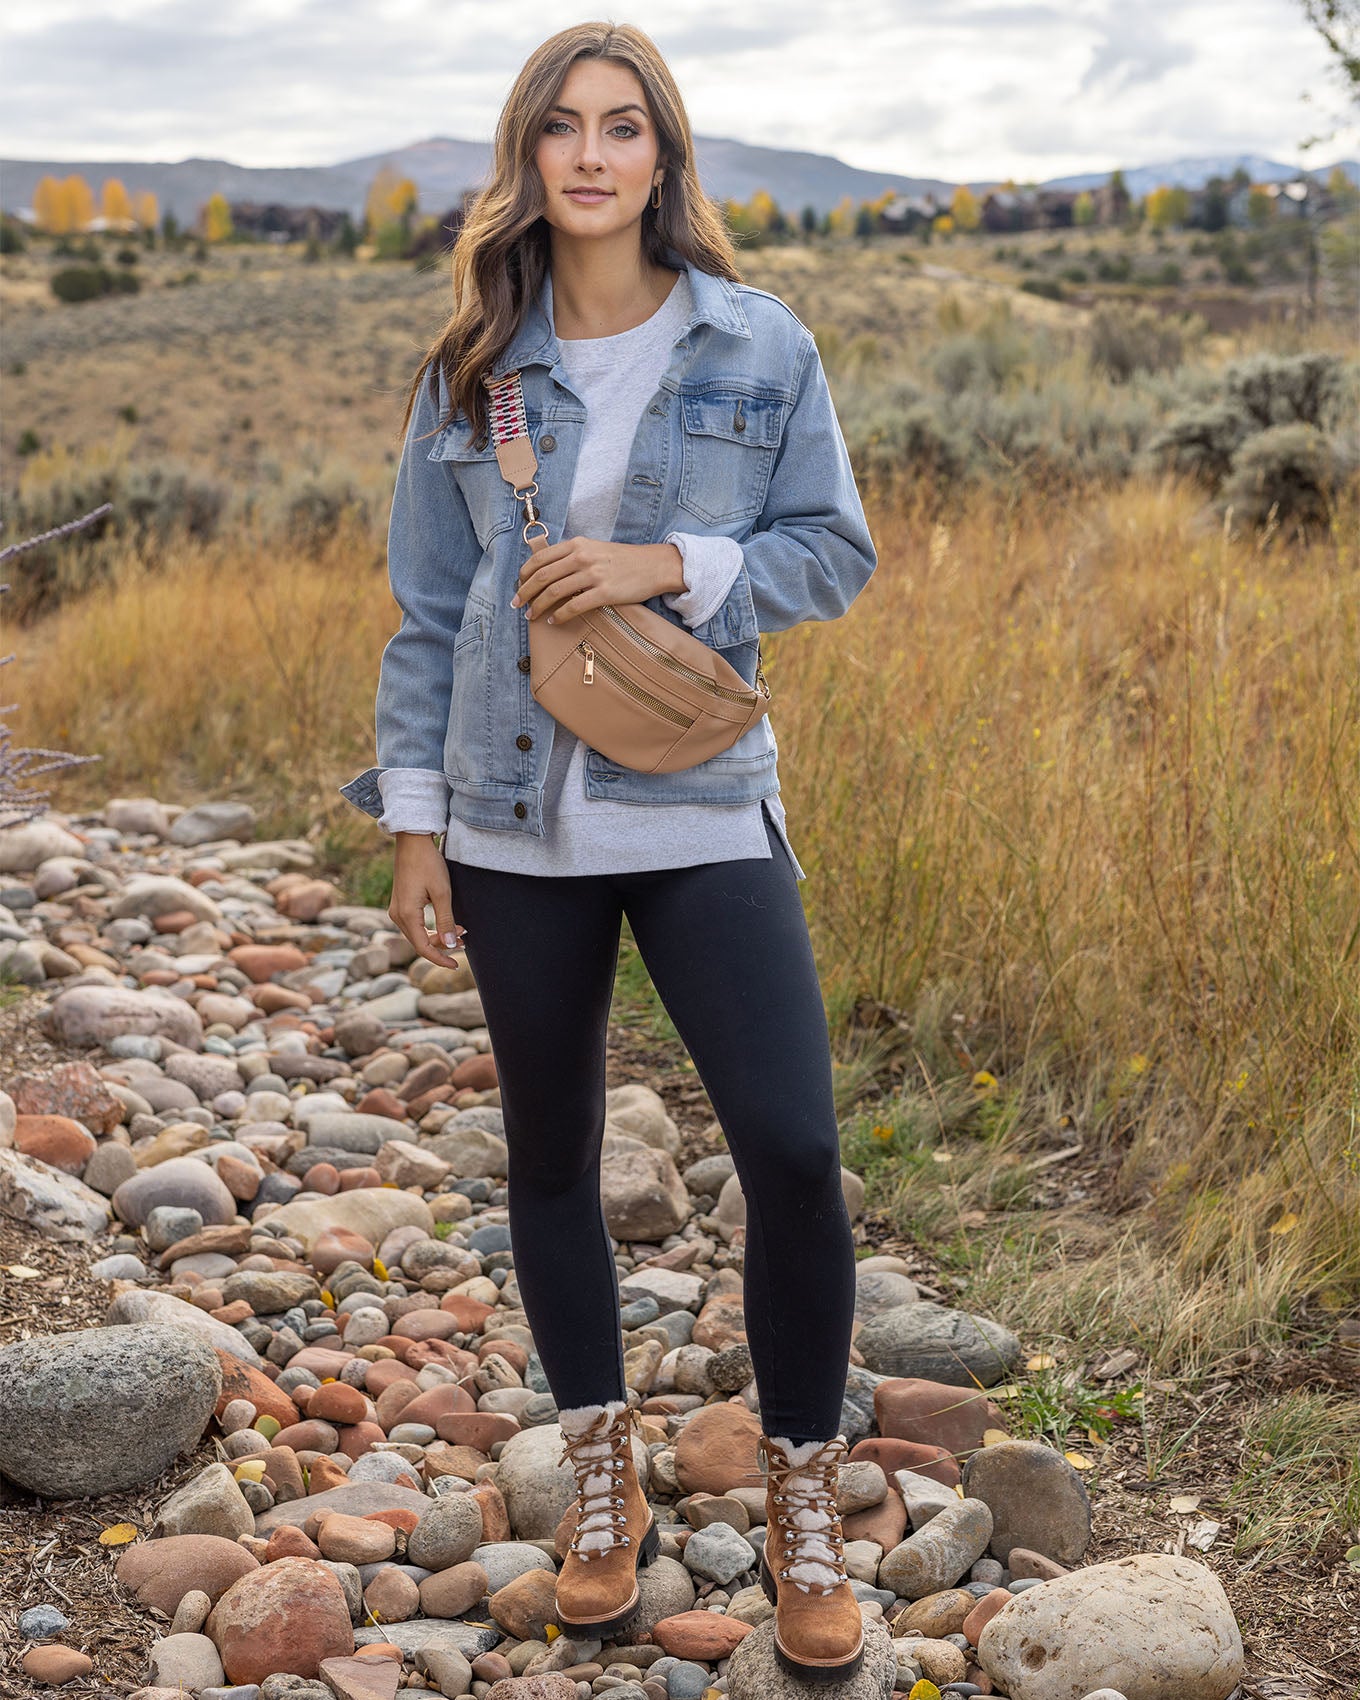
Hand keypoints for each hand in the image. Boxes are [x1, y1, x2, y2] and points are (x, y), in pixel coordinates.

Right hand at [389, 834, 467, 969]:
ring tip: (460, 931)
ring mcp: (397, 909)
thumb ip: (445, 920)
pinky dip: (430, 928)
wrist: (413, 842)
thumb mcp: (442, 893)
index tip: (457, 964)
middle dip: (442, 945)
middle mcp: (397, 915)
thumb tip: (451, 945)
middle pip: (420, 942)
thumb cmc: (428, 864)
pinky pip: (415, 924)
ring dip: (437, 936)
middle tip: (465, 939)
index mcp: (405, 915)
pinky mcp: (401, 904)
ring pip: (417, 934)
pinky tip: (447, 924)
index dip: (440, 959)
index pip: (423, 948)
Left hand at [510, 537, 684, 623]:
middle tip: (516, 604)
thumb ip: (572, 555)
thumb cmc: (622, 560)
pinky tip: (553, 621)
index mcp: (576, 544)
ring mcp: (592, 575)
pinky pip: (573, 606)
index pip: (540, 559)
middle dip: (525, 592)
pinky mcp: (604, 593)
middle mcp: (581, 557)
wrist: (653, 565)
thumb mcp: (594, 548)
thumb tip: (548, 571)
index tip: (519, 585)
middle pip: (542, 577)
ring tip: (531, 615)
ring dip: (538, 606)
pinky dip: (559, 615)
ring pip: (554, 592)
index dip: (524, 574)